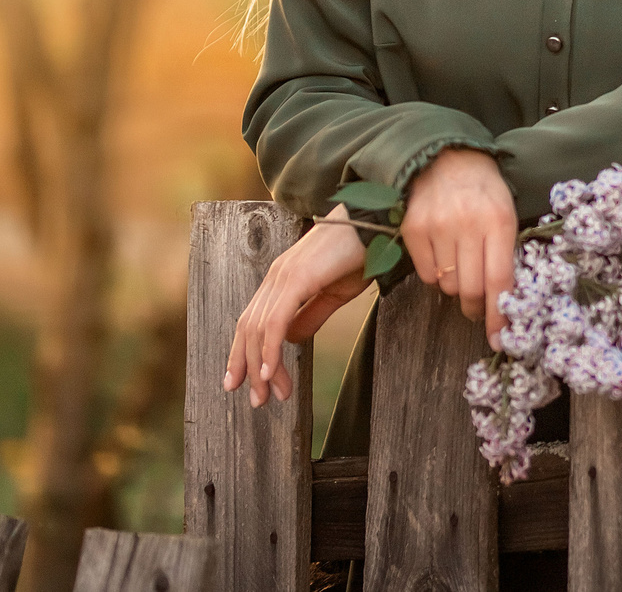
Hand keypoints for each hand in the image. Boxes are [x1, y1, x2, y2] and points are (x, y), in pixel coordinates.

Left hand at [224, 209, 372, 407]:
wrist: (377, 222)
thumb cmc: (361, 254)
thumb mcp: (335, 293)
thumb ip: (311, 315)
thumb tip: (291, 342)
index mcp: (282, 279)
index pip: (253, 321)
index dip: (244, 352)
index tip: (245, 381)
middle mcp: (276, 276)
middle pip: (248, 328)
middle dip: (247, 367)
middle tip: (255, 400)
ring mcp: (283, 276)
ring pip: (259, 330)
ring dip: (261, 367)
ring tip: (267, 396)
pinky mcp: (296, 279)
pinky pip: (275, 322)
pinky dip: (270, 349)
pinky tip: (271, 373)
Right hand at [401, 147, 518, 342]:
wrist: (445, 155)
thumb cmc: (483, 188)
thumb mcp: (506, 211)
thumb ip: (506, 252)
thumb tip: (506, 303)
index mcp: (499, 220)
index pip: (499, 280)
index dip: (499, 315)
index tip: (499, 338)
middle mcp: (468, 224)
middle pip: (472, 290)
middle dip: (477, 308)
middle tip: (479, 307)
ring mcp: (438, 226)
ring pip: (448, 285)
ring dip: (456, 286)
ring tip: (460, 264)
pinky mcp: (413, 229)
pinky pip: (425, 274)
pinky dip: (435, 274)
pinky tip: (442, 254)